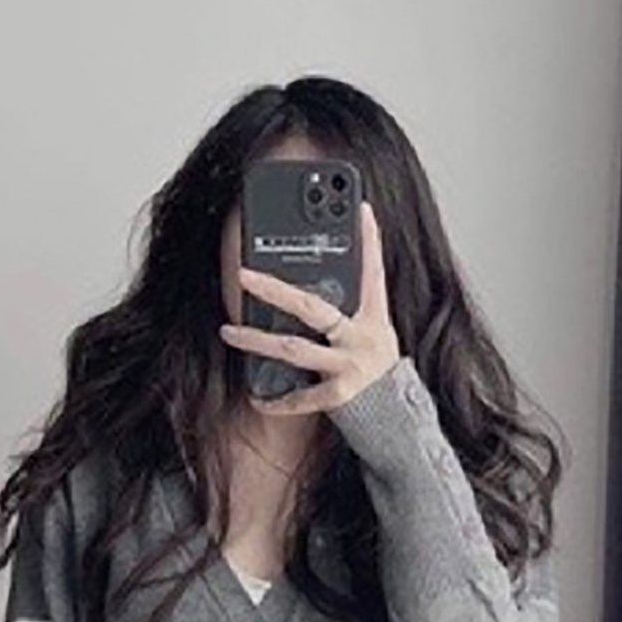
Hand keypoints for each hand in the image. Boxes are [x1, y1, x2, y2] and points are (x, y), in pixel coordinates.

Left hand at [219, 199, 401, 418]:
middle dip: (275, 290)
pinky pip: (302, 397)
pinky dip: (277, 400)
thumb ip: (358, 297)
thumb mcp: (374, 326)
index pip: (372, 271)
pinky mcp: (340, 395)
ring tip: (228, 331)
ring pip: (294, 349)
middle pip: (312, 308)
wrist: (394, 412)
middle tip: (243, 274)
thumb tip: (338, 260)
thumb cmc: (375, 363)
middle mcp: (362, 337)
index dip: (369, 241)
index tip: (361, 209)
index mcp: (373, 315)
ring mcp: (350, 365)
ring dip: (257, 341)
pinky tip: (256, 396)